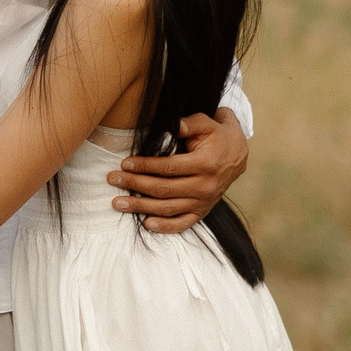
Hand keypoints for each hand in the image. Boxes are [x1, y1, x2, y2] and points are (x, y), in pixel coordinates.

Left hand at [111, 109, 248, 233]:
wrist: (238, 154)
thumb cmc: (216, 135)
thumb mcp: (206, 123)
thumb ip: (188, 123)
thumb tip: (170, 124)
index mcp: (206, 164)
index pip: (169, 168)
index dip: (145, 166)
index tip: (124, 163)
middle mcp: (206, 186)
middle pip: (164, 189)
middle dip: (135, 184)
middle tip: (112, 179)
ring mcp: (204, 202)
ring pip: (168, 208)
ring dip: (141, 207)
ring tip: (117, 203)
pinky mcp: (202, 211)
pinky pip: (183, 224)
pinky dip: (165, 227)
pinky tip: (146, 224)